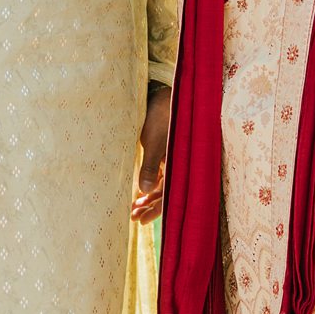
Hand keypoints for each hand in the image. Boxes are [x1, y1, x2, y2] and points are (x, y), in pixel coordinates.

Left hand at [133, 84, 173, 221]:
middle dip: (150, 206)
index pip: (169, 194)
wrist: (167, 92)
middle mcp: (180, 163)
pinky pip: (162, 173)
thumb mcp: (153, 142)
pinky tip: (141, 191)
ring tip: (134, 207)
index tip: (139, 220)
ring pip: (164, 184)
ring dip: (150, 196)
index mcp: (180, 162)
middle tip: (134, 217)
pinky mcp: (169, 152)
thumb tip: (144, 190)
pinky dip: (152, 183)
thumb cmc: (161, 115)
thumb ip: (150, 167)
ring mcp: (175, 158)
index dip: (155, 209)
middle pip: (167, 192)